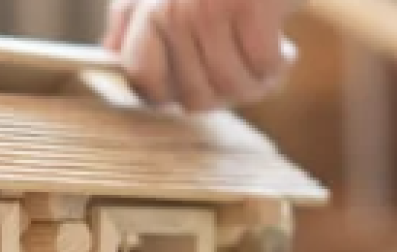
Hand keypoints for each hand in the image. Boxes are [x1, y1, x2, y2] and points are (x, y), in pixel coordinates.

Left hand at [102, 0, 299, 111]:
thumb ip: (129, 17)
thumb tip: (111, 53)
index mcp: (143, 4)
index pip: (141, 76)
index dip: (168, 96)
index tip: (190, 92)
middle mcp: (168, 8)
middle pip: (193, 93)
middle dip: (225, 95)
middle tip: (243, 77)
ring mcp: (206, 8)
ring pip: (231, 85)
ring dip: (257, 84)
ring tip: (267, 65)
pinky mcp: (249, 6)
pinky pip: (264, 66)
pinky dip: (279, 65)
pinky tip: (285, 49)